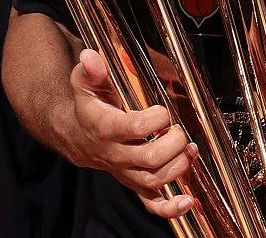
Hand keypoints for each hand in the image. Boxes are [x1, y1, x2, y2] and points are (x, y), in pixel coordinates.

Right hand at [56, 49, 200, 218]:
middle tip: (178, 131)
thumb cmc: (88, 106)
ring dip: (178, 166)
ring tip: (188, 149)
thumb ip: (92, 70)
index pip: (133, 128)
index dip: (155, 119)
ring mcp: (126, 171)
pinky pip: (150, 202)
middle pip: (149, 159)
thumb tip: (92, 57)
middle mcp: (116, 154)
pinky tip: (188, 202)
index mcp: (105, 127)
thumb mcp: (85, 83)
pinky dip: (170, 207)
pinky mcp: (134, 182)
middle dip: (173, 143)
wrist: (77, 135)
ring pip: (155, 180)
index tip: (163, 110)